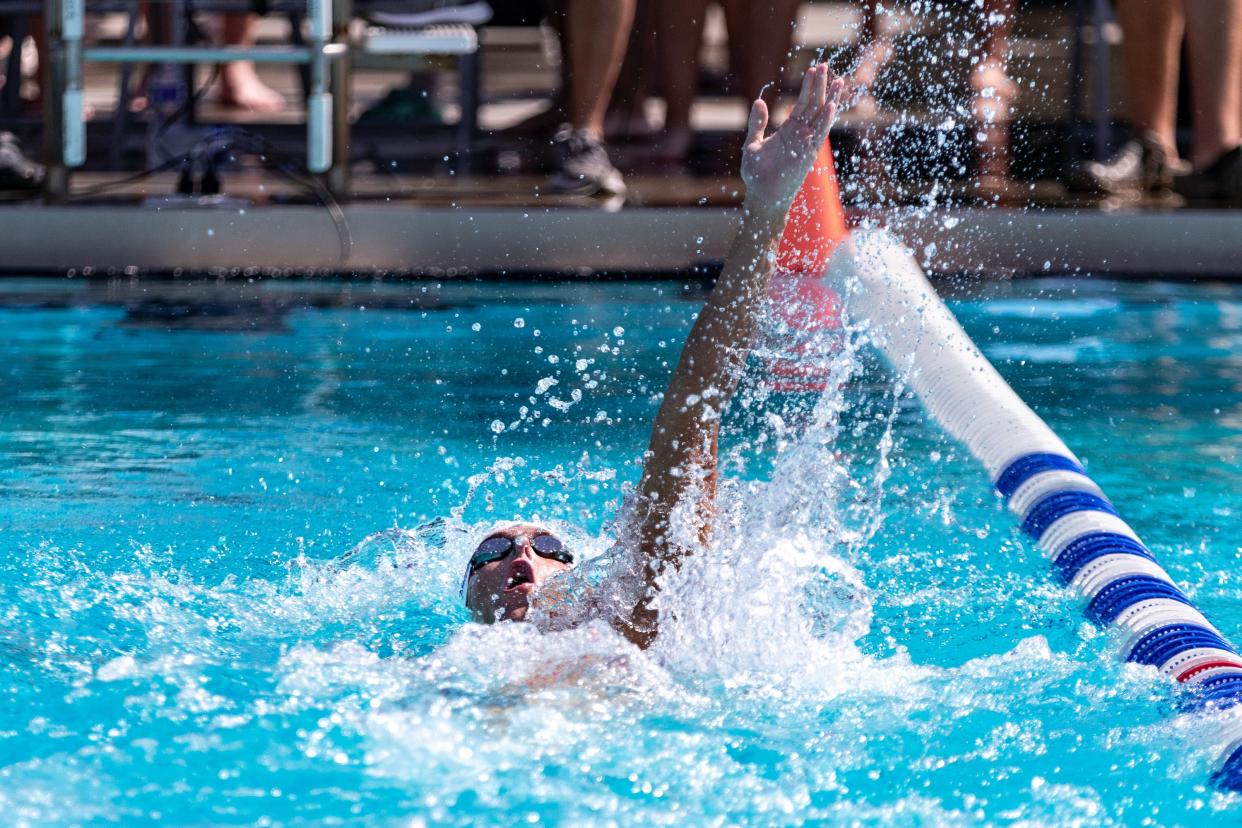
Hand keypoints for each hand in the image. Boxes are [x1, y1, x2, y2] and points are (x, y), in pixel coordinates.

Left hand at [740, 64, 843, 218]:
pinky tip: (831, 106)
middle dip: (820, 85)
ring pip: (820, 117)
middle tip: (825, 65)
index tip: (814, 69)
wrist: (761, 194)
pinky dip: (825, 120)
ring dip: (829, 99)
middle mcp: (800, 134)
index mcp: (789, 130)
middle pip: (814, 105)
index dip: (809, 86)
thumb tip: (759, 101)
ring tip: (838, 80)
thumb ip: (757, 123)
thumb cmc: (757, 173)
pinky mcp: (807, 154)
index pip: (802, 103)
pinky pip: (818, 135)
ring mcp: (806, 143)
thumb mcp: (752, 143)